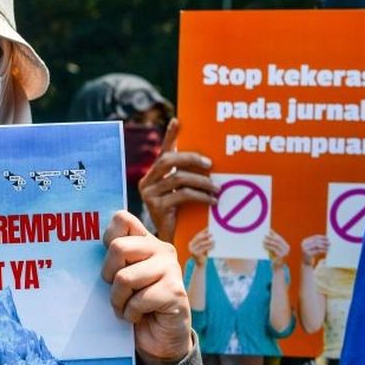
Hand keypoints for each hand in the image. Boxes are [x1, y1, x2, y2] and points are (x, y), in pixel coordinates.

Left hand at [102, 210, 193, 364]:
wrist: (159, 339)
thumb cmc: (134, 305)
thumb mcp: (119, 277)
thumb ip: (113, 259)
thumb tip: (82, 244)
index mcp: (145, 241)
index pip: (122, 219)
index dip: (107, 239)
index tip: (111, 263)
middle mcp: (161, 249)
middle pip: (118, 247)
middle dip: (108, 275)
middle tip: (117, 290)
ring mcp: (171, 268)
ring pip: (124, 277)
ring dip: (118, 300)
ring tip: (127, 307)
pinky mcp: (175, 291)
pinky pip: (138, 300)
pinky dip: (131, 314)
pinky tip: (139, 317)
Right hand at [138, 119, 218, 241]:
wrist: (172, 243)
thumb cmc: (182, 217)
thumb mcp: (185, 193)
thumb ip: (190, 178)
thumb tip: (211, 163)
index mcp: (154, 175)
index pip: (164, 151)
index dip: (170, 136)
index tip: (178, 121)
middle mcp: (147, 182)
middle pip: (168, 160)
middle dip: (191, 158)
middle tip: (210, 165)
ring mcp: (149, 194)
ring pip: (177, 178)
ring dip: (201, 182)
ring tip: (217, 188)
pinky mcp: (156, 207)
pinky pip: (181, 194)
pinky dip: (200, 196)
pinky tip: (213, 201)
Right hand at [188, 228, 214, 268]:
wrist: (200, 265)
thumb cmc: (203, 254)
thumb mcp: (202, 247)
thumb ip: (204, 242)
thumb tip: (210, 234)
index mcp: (191, 243)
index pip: (197, 235)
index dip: (203, 231)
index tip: (209, 228)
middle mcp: (190, 246)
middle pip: (198, 238)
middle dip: (205, 235)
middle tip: (212, 234)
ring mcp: (192, 250)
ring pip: (201, 244)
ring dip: (208, 241)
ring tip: (214, 240)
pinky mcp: (195, 254)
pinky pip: (203, 249)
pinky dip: (209, 247)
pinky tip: (213, 246)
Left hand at [264, 230, 289, 266]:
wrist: (277, 270)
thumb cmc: (274, 259)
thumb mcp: (274, 251)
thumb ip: (273, 245)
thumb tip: (267, 236)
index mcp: (286, 246)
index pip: (280, 238)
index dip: (274, 233)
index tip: (269, 230)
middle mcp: (287, 249)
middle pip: (278, 240)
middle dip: (271, 237)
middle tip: (264, 235)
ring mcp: (285, 252)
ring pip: (276, 244)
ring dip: (269, 241)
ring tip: (263, 240)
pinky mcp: (281, 256)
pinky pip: (274, 249)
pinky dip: (268, 246)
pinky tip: (264, 245)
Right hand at [300, 235, 328, 265]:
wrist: (306, 263)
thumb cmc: (312, 254)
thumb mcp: (313, 247)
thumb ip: (317, 243)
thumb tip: (326, 238)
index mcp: (305, 241)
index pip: (315, 237)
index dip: (322, 237)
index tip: (328, 238)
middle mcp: (304, 244)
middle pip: (316, 241)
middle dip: (324, 241)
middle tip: (330, 243)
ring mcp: (305, 249)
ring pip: (317, 245)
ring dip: (324, 245)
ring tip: (329, 246)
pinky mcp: (308, 254)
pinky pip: (317, 250)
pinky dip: (323, 250)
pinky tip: (327, 251)